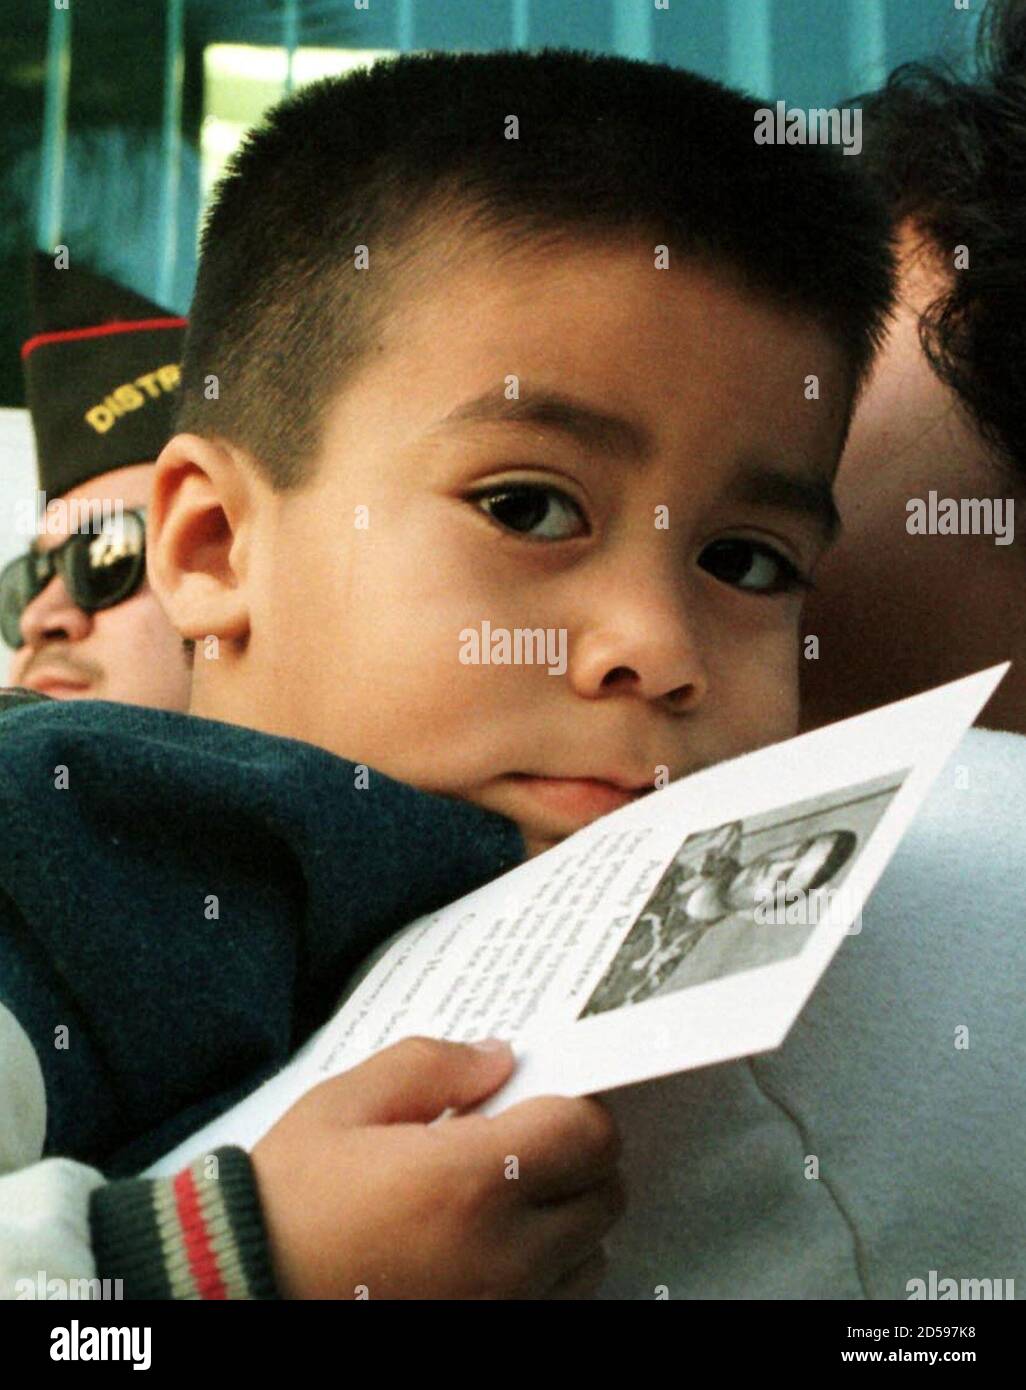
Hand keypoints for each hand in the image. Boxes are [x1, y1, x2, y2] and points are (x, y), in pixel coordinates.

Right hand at [250, 1036, 624, 1298]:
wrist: (238, 1288)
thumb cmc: (286, 1199)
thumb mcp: (347, 1103)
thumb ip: (432, 1065)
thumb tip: (498, 1058)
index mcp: (471, 1181)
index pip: (588, 1134)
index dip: (577, 1107)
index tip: (545, 1100)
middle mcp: (501, 1254)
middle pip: (604, 1195)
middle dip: (578, 1159)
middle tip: (526, 1142)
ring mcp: (500, 1309)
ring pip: (590, 1256)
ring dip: (568, 1220)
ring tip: (506, 1199)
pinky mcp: (488, 1341)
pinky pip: (557, 1303)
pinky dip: (547, 1273)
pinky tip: (494, 1248)